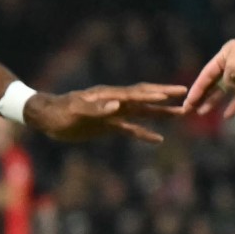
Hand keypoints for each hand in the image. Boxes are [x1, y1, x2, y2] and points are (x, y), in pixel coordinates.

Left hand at [24, 83, 186, 142]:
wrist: (47, 118)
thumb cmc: (60, 113)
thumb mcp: (76, 111)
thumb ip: (96, 108)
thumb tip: (118, 105)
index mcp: (109, 96)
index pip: (136, 94)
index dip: (154, 94)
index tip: (173, 93)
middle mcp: (115, 102)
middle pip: (145, 98)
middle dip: (165, 97)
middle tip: (187, 95)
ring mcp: (114, 113)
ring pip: (142, 112)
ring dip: (160, 114)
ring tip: (181, 114)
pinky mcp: (109, 125)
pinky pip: (131, 129)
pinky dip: (144, 133)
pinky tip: (158, 139)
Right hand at [181, 39, 234, 118]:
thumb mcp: (234, 68)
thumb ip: (225, 79)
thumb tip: (227, 87)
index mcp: (226, 54)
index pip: (206, 74)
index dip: (196, 89)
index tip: (187, 102)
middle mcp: (233, 63)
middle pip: (213, 82)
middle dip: (201, 96)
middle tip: (188, 110)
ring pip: (225, 91)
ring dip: (213, 101)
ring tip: (201, 113)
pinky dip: (234, 106)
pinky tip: (226, 116)